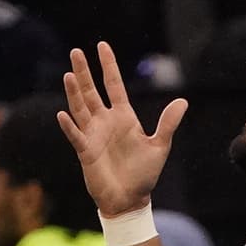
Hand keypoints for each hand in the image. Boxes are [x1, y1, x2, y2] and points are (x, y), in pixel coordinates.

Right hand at [58, 42, 187, 216]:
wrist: (131, 199)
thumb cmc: (144, 174)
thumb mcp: (160, 147)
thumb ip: (168, 124)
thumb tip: (183, 102)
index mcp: (124, 117)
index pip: (114, 85)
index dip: (108, 66)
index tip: (102, 45)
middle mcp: (106, 122)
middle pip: (92, 91)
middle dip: (85, 72)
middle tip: (77, 51)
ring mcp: (93, 135)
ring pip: (80, 108)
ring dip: (74, 93)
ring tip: (69, 74)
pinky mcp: (85, 151)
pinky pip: (75, 136)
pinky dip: (69, 126)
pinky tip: (63, 114)